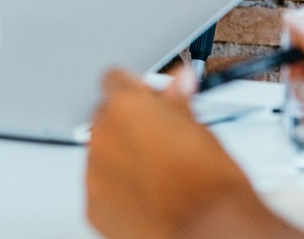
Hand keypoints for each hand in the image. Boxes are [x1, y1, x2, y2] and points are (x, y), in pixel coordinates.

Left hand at [86, 70, 288, 238]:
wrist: (209, 231)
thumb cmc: (209, 182)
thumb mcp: (199, 128)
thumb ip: (178, 100)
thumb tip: (180, 80)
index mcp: (126, 107)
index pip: (114, 79)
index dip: (136, 89)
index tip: (151, 99)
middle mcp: (103, 136)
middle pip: (105, 116)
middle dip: (128, 124)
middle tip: (159, 138)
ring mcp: (94, 173)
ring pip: (103, 153)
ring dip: (122, 157)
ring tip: (158, 174)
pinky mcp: (93, 207)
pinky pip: (100, 188)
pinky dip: (118, 189)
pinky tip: (147, 196)